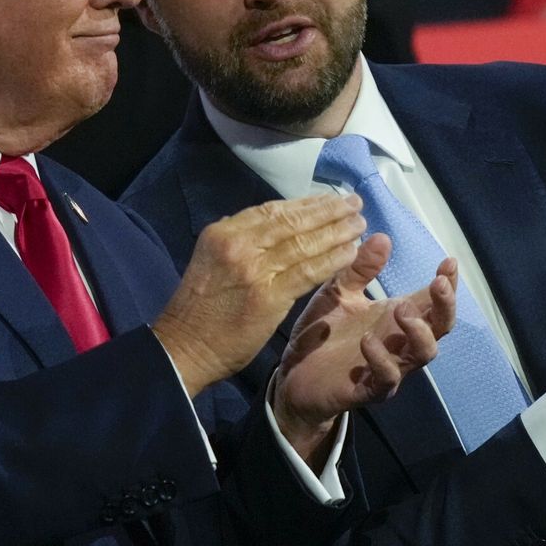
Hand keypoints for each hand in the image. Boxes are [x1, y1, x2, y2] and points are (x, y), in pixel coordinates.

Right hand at [154, 194, 364, 396]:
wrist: (186, 346)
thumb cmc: (200, 307)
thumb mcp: (210, 258)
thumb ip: (238, 239)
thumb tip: (266, 222)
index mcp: (224, 232)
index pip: (272, 210)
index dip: (306, 203)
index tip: (329, 199)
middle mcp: (239, 245)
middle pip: (292, 222)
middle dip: (328, 211)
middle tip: (354, 202)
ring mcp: (255, 270)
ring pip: (304, 244)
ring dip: (337, 232)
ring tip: (359, 223)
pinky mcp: (269, 296)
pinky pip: (309, 272)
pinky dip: (332, 259)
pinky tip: (351, 252)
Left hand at [272, 234, 457, 464]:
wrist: (293, 374)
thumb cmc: (322, 333)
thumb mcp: (337, 292)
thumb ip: (359, 269)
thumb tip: (382, 236)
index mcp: (395, 317)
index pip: (433, 300)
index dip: (448, 283)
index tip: (449, 261)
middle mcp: (399, 341)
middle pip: (440, 327)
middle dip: (445, 305)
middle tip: (437, 283)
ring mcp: (388, 367)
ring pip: (424, 354)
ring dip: (419, 331)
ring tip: (400, 310)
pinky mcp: (368, 390)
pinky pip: (387, 379)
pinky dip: (381, 360)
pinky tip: (367, 341)